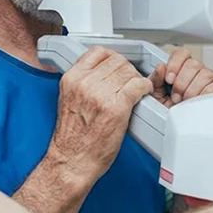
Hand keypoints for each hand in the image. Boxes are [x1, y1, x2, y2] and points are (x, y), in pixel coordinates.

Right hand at [50, 47, 151, 182]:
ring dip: (136, 78)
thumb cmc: (72, 137)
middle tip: (129, 80)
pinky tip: (143, 92)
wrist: (73, 160)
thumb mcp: (68, 99)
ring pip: (128, 72)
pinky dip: (144, 87)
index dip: (112, 57)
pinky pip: (137, 85)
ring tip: (136, 88)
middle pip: (116, 61)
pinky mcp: (117, 107)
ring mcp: (100, 94)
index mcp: (71, 79)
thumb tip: (100, 72)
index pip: (97, 52)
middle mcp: (84, 83)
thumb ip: (81, 82)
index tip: (117, 65)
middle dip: (126, 69)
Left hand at [149, 47, 212, 107]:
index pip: (182, 53)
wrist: (173, 121)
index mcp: (180, 67)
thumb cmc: (165, 107)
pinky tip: (196, 100)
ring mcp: (208, 79)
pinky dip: (205, 94)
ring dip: (192, 90)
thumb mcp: (155, 92)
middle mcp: (196, 71)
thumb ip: (156, 78)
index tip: (169, 79)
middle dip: (182, 82)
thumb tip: (161, 67)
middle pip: (193, 63)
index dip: (175, 64)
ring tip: (185, 100)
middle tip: (175, 95)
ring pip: (205, 74)